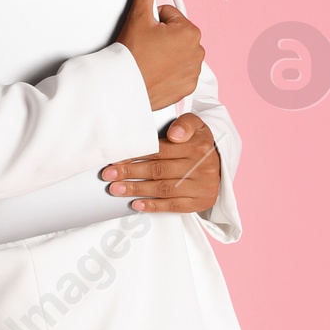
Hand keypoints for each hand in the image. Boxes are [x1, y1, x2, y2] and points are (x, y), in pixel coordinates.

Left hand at [100, 114, 220, 214]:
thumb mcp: (197, 126)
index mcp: (198, 145)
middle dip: (130, 173)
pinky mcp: (200, 202)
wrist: (220, 166)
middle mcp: (201, 166)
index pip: (161, 150)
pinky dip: (153, 206)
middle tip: (109, 175)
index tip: (117, 158)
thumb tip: (174, 134)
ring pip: (164, 189)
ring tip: (116, 189)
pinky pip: (174, 206)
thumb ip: (184, 124)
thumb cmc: (199, 144)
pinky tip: (136, 204)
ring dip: (137, 190)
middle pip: (159, 170)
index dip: (137, 155)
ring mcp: (202, 186)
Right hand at [114, 0, 203, 109]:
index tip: (144, 34)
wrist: (123, 88)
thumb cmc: (132, 55)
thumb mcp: (139, 16)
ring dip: (165, 55)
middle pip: (175, 35)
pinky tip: (154, 73)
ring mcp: (193, 72)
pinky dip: (168, 73)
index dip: (152, 22)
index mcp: (190, 31)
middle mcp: (197, 52)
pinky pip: (178, 73)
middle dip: (161, 38)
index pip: (169, 16)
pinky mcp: (186, 88)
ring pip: (176, 53)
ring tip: (148, 61)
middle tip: (145, 48)